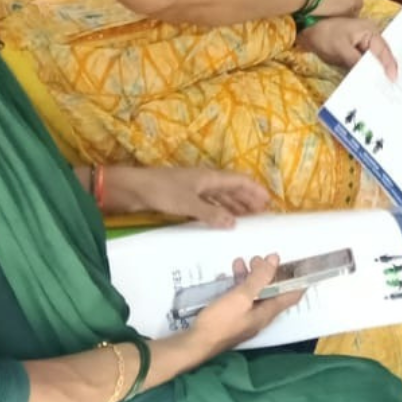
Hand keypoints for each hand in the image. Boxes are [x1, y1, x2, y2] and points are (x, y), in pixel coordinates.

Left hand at [108, 166, 268, 227]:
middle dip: (248, 200)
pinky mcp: (184, 198)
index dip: (255, 190)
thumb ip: (211, 214)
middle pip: (233, 189)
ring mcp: (195, 189)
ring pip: (221, 197)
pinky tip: (221, 222)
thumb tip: (234, 224)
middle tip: (261, 215)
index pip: (240, 181)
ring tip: (246, 219)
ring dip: (234, 207)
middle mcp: (206, 181)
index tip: (268, 203)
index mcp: (211, 177)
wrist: (133, 189)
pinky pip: (209, 205)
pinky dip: (218, 212)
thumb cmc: (162, 191)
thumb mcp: (188, 204)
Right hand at [188, 255, 307, 354]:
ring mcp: (245, 318)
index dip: (299, 280)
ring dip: (251, 276)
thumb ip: (259, 278)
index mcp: (267, 312)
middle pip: (272, 291)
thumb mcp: (241, 297)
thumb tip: (275, 259)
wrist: (193, 345)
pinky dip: (238, 284)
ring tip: (241, 262)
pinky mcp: (231, 319)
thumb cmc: (220, 322)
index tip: (301, 264)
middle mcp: (259, 316)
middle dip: (268, 272)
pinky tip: (228, 276)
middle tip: (259, 258)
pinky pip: (240, 298)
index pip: (292, 296)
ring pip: (254, 293)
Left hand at [297, 15, 397, 76]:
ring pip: (375, 59)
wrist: (309, 30)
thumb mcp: (341, 48)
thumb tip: (366, 75)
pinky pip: (366, 61)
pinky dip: (368, 70)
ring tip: (384, 86)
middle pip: (382, 55)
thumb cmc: (326, 35)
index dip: (389, 65)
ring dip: (378, 71)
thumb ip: (355, 61)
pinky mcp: (357, 50)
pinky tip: (369, 81)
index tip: (393, 78)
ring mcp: (364, 43)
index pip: (383, 50)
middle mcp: (371, 36)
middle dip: (387, 69)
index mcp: (370, 32)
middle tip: (393, 85)